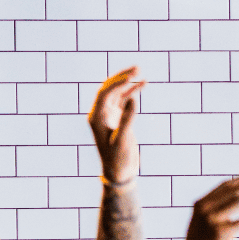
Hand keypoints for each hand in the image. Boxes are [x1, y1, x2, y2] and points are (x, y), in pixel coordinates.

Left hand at [88, 66, 145, 183]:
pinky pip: (124, 99)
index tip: (131, 77)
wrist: (119, 172)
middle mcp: (100, 113)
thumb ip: (127, 119)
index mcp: (95, 118)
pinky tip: (143, 84)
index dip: (117, 83)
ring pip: (117, 92)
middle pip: (109, 88)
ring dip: (128, 81)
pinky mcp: (117, 117)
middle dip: (122, 77)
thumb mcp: (122, 141)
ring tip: (140, 71)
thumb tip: (133, 98)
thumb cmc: (118, 159)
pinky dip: (132, 91)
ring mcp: (108, 114)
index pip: (104, 94)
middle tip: (137, 68)